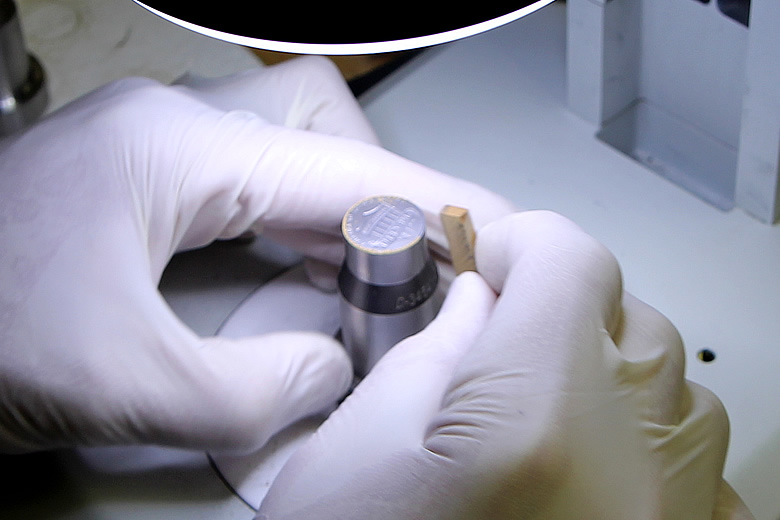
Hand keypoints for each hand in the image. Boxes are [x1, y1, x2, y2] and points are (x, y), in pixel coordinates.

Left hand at [0, 56, 514, 452]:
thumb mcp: (123, 383)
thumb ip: (252, 394)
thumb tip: (328, 373)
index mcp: (179, 148)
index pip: (342, 171)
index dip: (427, 205)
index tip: (490, 231)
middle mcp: (172, 129)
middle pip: (320, 141)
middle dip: (380, 204)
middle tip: (417, 271)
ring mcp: (152, 150)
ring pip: (285, 164)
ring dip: (337, 222)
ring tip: (376, 285)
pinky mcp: (138, 182)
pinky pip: (246, 192)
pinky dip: (291, 236)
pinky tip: (305, 280)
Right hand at [257, 211, 753, 519]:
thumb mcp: (361, 442)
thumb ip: (434, 347)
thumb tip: (481, 301)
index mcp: (532, 414)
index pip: (571, 259)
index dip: (521, 246)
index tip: (488, 264)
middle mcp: (629, 460)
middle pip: (629, 314)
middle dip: (560, 309)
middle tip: (497, 341)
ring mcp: (673, 513)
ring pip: (676, 381)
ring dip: (611, 370)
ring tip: (543, 409)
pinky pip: (699, 460)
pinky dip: (647, 440)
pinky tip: (590, 468)